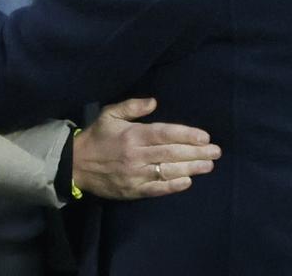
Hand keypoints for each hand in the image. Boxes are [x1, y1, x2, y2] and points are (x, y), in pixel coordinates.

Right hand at [72, 97, 219, 199]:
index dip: (187, 135)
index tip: (205, 137)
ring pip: (168, 171)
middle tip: (216, 152)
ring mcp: (135, 174)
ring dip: (191, 168)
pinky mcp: (132, 190)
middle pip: (171, 153)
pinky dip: (173, 185)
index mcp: (132, 135)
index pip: (165, 134)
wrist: (75, 165)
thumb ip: (132, 106)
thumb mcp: (110, 114)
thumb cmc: (96, 136)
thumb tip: (154, 101)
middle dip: (196, 152)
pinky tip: (188, 181)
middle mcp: (136, 154)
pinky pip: (156, 189)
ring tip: (209, 166)